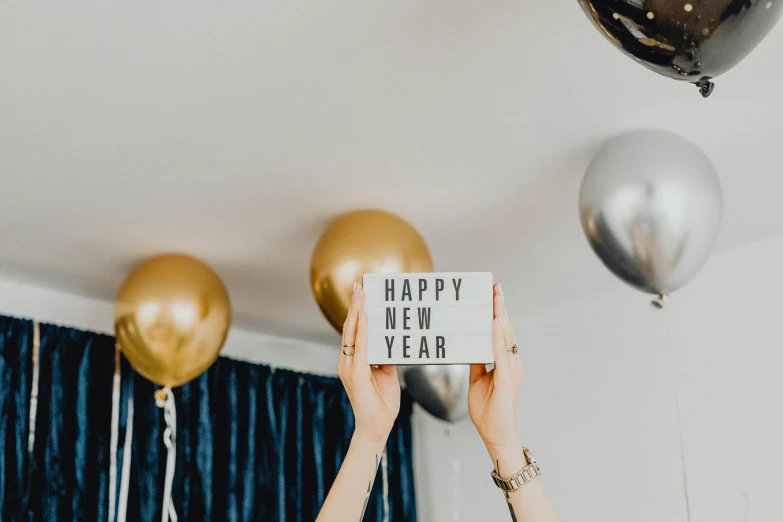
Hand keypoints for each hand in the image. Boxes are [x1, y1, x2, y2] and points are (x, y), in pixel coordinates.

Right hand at [338, 283, 400, 443]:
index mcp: (354, 361)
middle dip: (355, 305)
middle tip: (360, 285)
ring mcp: (349, 367)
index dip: (358, 312)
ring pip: (351, 333)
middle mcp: (348, 361)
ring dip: (356, 311)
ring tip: (361, 294)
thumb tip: (391, 341)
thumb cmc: (382, 403)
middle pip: (350, 328)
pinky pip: (358, 347)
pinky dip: (361, 330)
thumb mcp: (387, 373)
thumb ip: (385, 357)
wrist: (377, 427)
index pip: (355, 331)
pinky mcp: (354, 373)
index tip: (363, 294)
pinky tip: (364, 316)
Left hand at [468, 284, 524, 450]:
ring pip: (506, 337)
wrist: (494, 433)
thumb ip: (477, 361)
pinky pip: (502, 352)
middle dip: (500, 307)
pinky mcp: (509, 378)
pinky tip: (495, 322)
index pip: (502, 332)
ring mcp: (513, 369)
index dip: (498, 312)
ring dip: (500, 316)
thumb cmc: (487, 409)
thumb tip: (470, 345)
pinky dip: (498, 336)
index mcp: (506, 362)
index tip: (493, 294)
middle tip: (495, 287)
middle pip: (506, 329)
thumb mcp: (477, 379)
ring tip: (495, 298)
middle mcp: (513, 363)